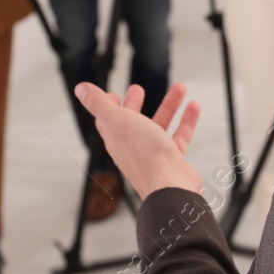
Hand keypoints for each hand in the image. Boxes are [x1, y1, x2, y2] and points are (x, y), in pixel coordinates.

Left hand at [74, 82, 202, 198]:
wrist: (169, 184)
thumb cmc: (144, 156)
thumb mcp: (118, 121)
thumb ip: (99, 104)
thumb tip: (80, 89)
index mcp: (116, 137)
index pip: (107, 120)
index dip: (107, 105)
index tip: (112, 94)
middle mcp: (133, 146)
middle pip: (132, 121)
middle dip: (134, 103)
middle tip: (138, 89)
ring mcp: (153, 153)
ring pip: (159, 125)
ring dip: (168, 106)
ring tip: (179, 88)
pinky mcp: (172, 159)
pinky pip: (180, 136)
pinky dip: (186, 120)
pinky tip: (193, 107)